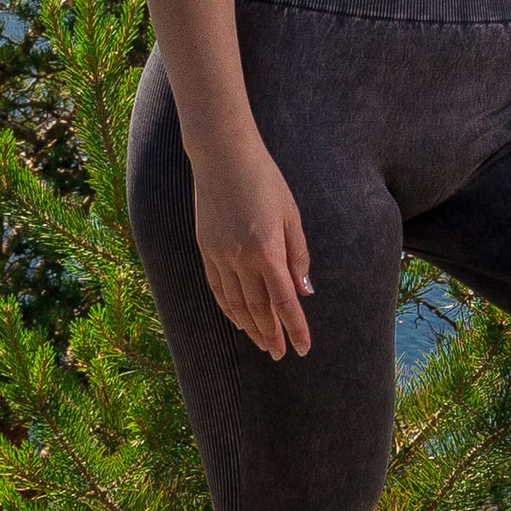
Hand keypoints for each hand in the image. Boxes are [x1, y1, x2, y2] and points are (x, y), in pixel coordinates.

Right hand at [189, 130, 314, 356]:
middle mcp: (242, 258)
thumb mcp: (291, 215)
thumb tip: (304, 292)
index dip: (295, 328)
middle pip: (259, 309)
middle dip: (272, 335)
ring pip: (236, 304)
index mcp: (268, 250)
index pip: (285, 301)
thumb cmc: (265, 180)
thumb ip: (298, 255)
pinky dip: (228, 308)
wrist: (222, 156)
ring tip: (262, 343)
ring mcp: (220, 255)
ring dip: (250, 328)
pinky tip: (237, 320)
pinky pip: (217, 288)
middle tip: (281, 354)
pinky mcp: (206, 249)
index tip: (303, 348)